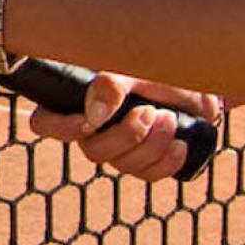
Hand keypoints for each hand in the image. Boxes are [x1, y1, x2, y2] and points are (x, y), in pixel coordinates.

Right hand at [29, 72, 234, 183]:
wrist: (198, 87)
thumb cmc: (161, 69)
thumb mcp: (137, 69)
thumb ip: (112, 85)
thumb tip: (93, 115)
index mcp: (80, 102)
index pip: (46, 122)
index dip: (59, 128)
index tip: (86, 122)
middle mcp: (94, 131)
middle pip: (93, 151)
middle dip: (127, 135)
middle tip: (151, 110)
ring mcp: (119, 150)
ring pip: (123, 165)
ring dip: (152, 144)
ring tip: (170, 118)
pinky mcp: (145, 164)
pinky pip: (147, 175)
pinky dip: (166, 161)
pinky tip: (179, 144)